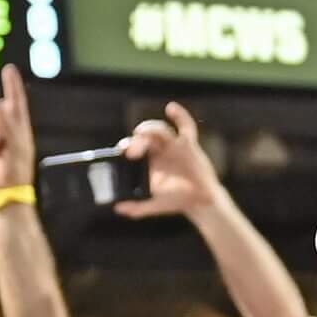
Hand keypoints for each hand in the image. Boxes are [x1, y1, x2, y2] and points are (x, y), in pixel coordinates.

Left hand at [114, 102, 223, 220]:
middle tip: (131, 152)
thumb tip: (117, 207)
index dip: (126, 146)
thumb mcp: (155, 205)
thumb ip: (136, 208)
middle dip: (137, 141)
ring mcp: (174, 146)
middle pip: (145, 138)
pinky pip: (186, 127)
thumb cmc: (177, 200)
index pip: (134, 147)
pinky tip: (171, 108)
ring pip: (160, 130)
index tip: (121, 152)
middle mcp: (160, 150)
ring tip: (140, 132)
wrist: (199, 202)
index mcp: (149, 161)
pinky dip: (180, 116)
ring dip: (150, 129)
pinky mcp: (189, 144)